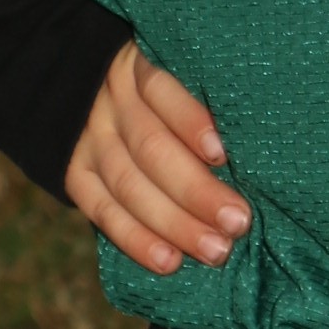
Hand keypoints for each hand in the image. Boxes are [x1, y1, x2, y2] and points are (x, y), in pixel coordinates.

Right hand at [64, 41, 249, 273]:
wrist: (80, 87)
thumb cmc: (160, 89)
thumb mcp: (173, 69)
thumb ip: (200, 96)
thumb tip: (254, 144)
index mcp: (136, 68)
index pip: (161, 91)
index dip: (190, 122)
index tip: (222, 154)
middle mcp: (109, 103)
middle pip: (151, 148)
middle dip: (197, 190)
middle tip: (238, 221)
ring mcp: (88, 139)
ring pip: (129, 185)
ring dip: (175, 223)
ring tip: (216, 250)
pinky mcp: (74, 173)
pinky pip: (102, 212)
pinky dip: (136, 239)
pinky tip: (169, 261)